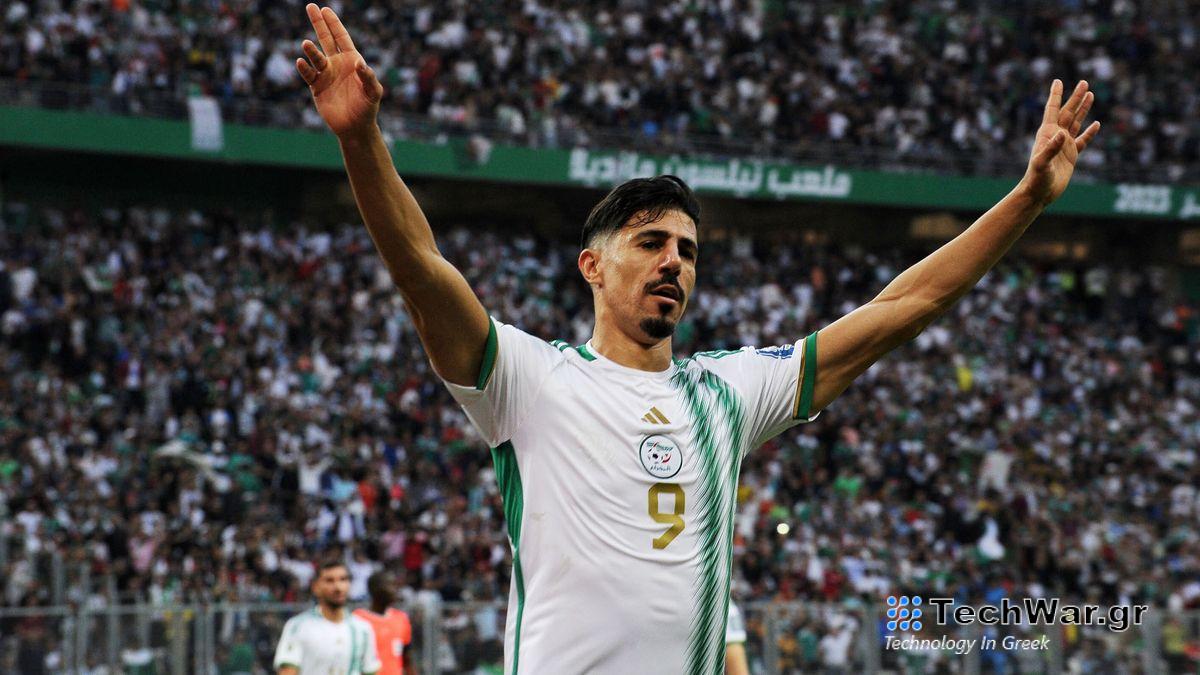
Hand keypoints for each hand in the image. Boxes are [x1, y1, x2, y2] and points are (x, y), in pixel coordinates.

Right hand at [295, 4, 382, 138]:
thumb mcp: (373, 92)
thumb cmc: (368, 108)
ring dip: (311, 50)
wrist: (355, 127)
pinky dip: (304, 68)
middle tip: (310, 7)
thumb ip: (368, 77)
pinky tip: (301, 61)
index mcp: (351, 60)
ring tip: (306, 43)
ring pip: (316, 57)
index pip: (341, 37)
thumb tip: (359, 62)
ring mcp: (326, 74)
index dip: (334, 24)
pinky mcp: (317, 87)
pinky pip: (309, 74)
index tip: (326, 10)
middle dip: (319, 24)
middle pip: (326, 39)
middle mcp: (337, 64)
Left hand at [1020, 79, 1100, 207]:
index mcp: (1047, 134)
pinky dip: (1089, 133)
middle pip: (1068, 112)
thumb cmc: (1036, 179)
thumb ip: (1050, 149)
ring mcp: (1064, 146)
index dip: (1056, 95)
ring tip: (1090, 94)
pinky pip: (1083, 141)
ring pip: (1076, 123)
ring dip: (1083, 109)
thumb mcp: (1042, 164)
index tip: (1057, 81)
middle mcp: (1055, 137)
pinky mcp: (1071, 156)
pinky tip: (1096, 124)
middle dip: (1075, 97)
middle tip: (1083, 82)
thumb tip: (1062, 134)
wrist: (1038, 194)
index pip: (1052, 110)